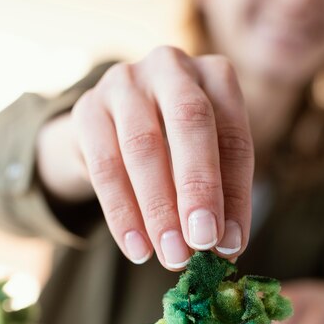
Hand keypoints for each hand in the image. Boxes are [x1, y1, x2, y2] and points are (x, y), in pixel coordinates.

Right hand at [36, 47, 253, 269]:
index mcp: (215, 76)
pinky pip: (104, 164)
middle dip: (198, 188)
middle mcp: (171, 67)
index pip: (233, 136)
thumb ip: (219, 194)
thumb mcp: (208, 157)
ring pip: (142, 146)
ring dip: (159, 209)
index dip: (235, 192)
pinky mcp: (87, 107)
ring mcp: (125, 81)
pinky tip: (138, 249)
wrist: (115, 125)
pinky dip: (122, 213)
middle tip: (202, 242)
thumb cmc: (177, 143)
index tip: (231, 242)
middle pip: (190, 122)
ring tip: (172, 256)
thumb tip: (226, 249)